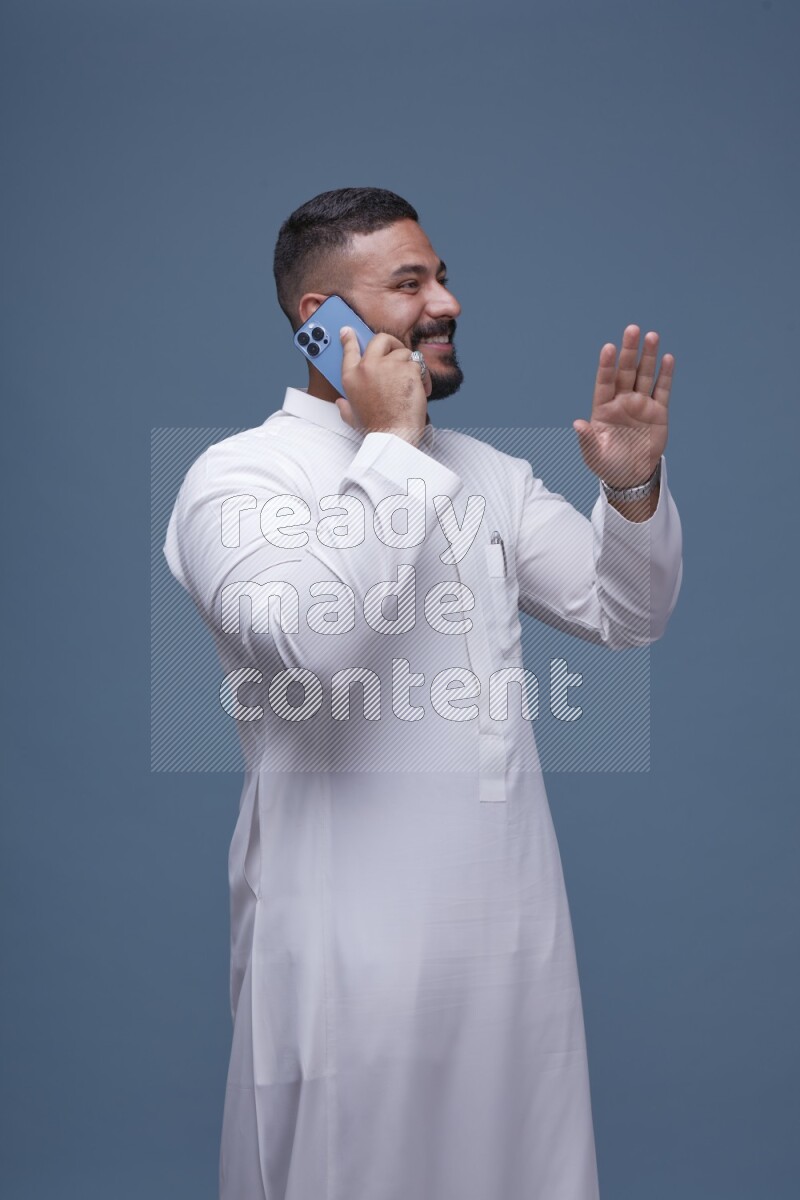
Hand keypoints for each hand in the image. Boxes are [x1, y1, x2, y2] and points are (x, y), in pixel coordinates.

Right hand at [336, 327, 431, 446]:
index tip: (348, 331)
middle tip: (398, 352)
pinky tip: (421, 390)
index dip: (349, 338)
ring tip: (412, 384)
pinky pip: (418, 364)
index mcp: (351, 377)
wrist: (394, 435)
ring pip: (404, 353)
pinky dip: (423, 377)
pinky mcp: (407, 368)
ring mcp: (387, 366)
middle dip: (391, 342)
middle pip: (380, 339)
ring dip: (410, 366)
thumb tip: (340, 403)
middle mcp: (367, 367)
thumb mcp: (352, 417)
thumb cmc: (376, 429)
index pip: (349, 350)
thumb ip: (345, 407)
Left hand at [573, 325, 673, 486]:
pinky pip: (662, 390)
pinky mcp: (658, 411)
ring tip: (652, 336)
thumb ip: (586, 439)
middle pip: (626, 371)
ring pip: (645, 375)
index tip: (608, 348)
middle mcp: (622, 401)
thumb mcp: (594, 455)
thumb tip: (577, 424)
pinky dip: (665, 375)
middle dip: (629, 351)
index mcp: (603, 408)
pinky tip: (667, 358)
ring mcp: (641, 404)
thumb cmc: (608, 464)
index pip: (604, 381)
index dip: (606, 365)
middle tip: (632, 329)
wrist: (631, 475)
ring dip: (648, 356)